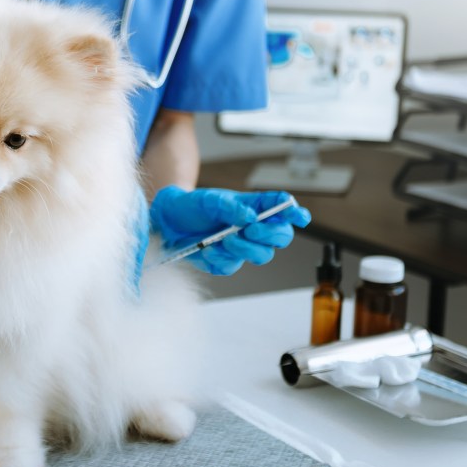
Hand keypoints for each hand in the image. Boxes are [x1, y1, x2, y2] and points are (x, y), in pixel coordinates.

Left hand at [150, 186, 311, 275]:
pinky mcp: (225, 262)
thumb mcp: (209, 200)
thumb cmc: (193, 205)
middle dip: (270, 234)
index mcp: (255, 207)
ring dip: (245, 248)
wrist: (168, 221)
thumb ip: (230, 206)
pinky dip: (220, 258)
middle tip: (251, 229)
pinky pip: (232, 266)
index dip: (294, 212)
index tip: (299, 216)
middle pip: (281, 236)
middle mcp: (254, 229)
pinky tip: (207, 249)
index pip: (282, 208)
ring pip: (262, 256)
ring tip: (224, 239)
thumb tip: (250, 216)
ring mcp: (242, 247)